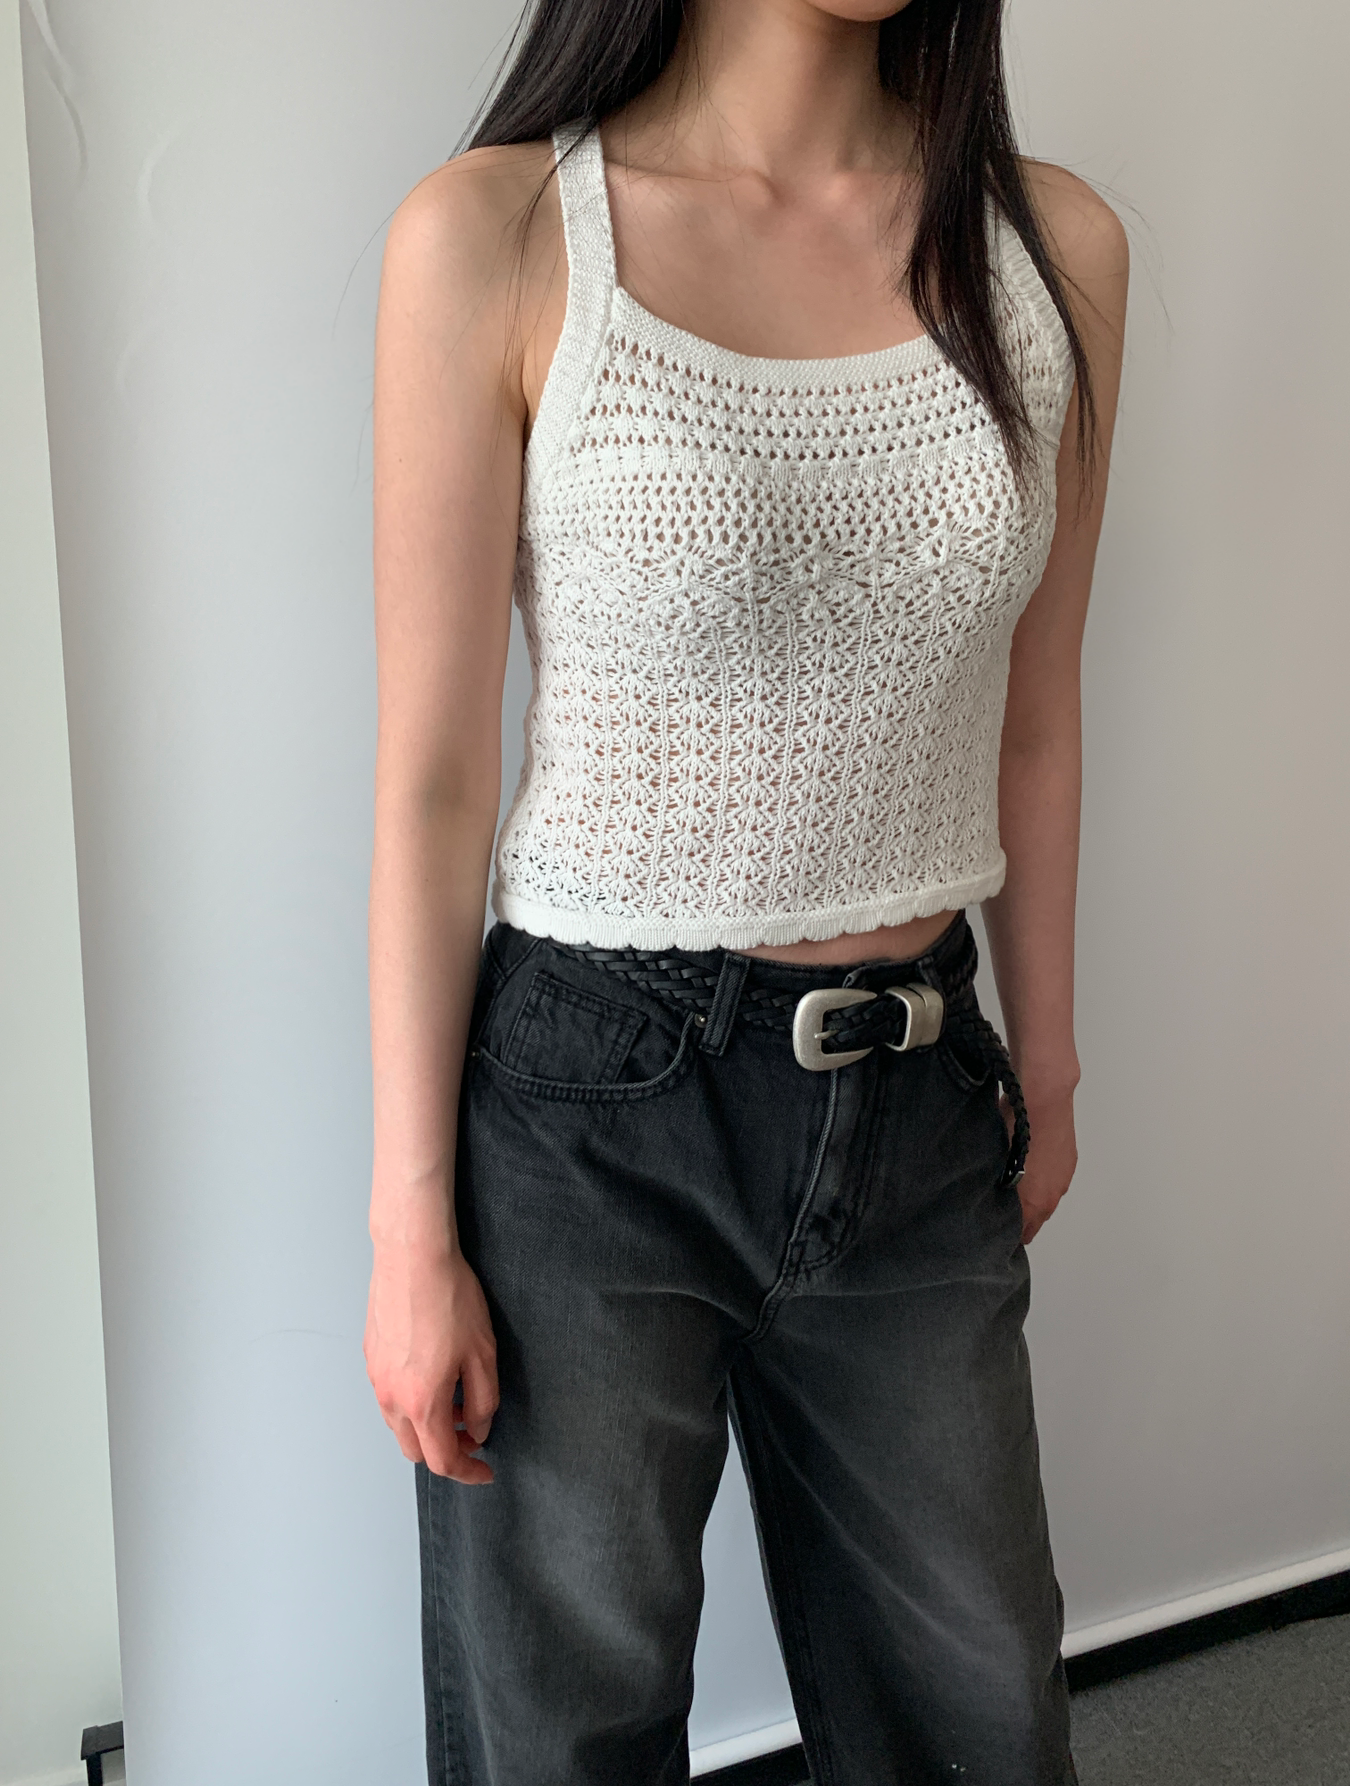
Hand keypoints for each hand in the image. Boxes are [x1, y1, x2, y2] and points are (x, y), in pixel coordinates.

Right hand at [364, 1230, 498, 1484]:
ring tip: (455, 1397)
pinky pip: (388, 1396)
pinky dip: (410, 1401)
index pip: (442, 1459)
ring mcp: (376, 1377)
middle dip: (446, 1450)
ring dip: (426, 1425)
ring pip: (398, 1424)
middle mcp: (392, 1397)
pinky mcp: (370, 1357)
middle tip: (472, 1430)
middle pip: (415, 1450)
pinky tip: (432, 1374)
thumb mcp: (483, 1354)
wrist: (412, 1256)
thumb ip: (484, 1402)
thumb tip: (479, 1429)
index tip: (484, 1470)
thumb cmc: (449, 1297)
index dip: (467, 1472)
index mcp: (423, 1402)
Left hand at [1004, 1085, 1077, 1243]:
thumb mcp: (995, 1163)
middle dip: (1019, 1218)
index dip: (1008, 1233)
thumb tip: (985, 1198)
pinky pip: (1053, 1179)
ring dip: (1032, 1196)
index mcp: (1034, 1203)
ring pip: (1045, 1199)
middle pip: (1035, 1220)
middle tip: (999, 1207)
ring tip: (1013, 1182)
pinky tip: (1028, 1163)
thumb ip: (994, 1189)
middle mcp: (1052, 1196)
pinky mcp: (1068, 1161)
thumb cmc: (1014, 1127)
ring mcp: (1063, 1178)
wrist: (1044, 1098)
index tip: (994, 1227)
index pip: (1022, 1234)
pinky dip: (1042, 1178)